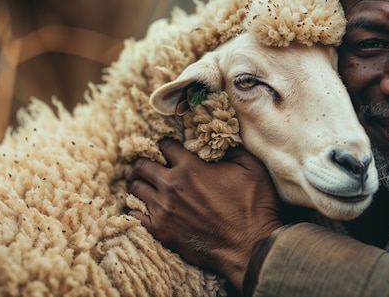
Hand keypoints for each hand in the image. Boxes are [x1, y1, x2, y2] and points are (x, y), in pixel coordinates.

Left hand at [128, 139, 282, 291]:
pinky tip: (146, 208)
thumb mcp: (251, 168)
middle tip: (153, 166)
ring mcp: (164, 210)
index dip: (168, 144)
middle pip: (142, 165)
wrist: (250, 246)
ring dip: (141, 184)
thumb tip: (223, 142)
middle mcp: (171, 186)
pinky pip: (134, 215)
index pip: (165, 145)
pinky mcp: (161, 232)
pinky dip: (137, 209)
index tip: (171, 149)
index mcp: (191, 167)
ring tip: (148, 186)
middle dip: (146, 162)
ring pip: (136, 188)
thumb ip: (233, 150)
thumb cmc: (254, 206)